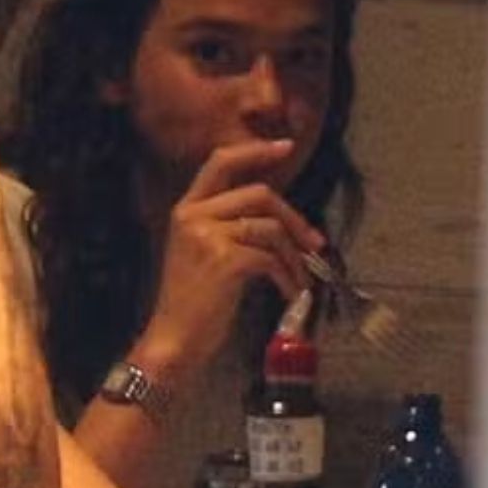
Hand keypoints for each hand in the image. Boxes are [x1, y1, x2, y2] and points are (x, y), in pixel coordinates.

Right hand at [140, 140, 325, 369]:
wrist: (173, 340)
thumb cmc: (192, 304)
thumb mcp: (202, 253)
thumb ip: (229, 227)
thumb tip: (281, 218)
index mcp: (186, 209)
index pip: (220, 162)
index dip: (255, 151)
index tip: (285, 147)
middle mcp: (193, 216)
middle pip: (259, 194)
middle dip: (294, 218)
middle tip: (314, 243)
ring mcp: (207, 237)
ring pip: (270, 227)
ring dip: (294, 255)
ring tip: (301, 279)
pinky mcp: (224, 260)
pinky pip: (271, 258)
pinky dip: (288, 277)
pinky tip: (289, 294)